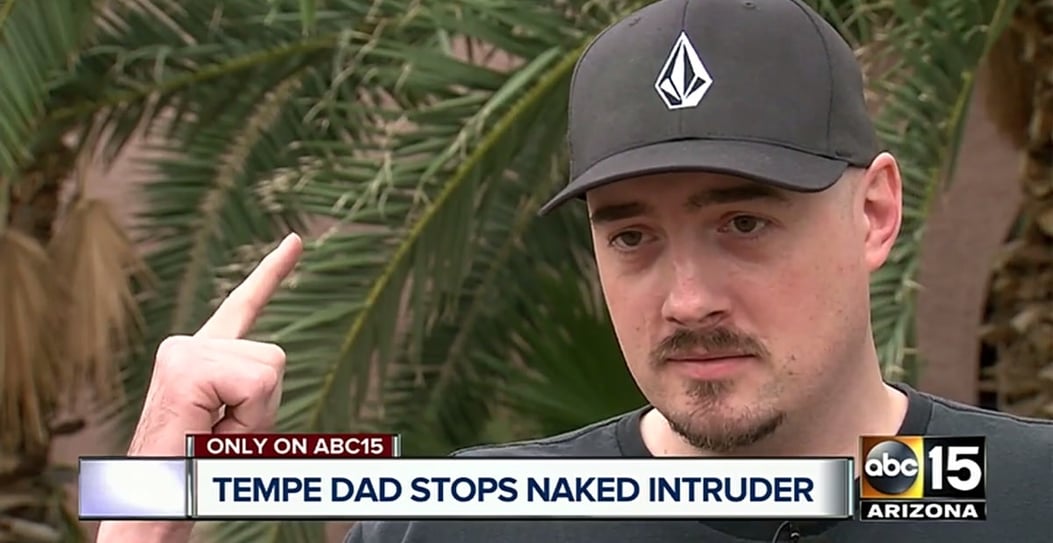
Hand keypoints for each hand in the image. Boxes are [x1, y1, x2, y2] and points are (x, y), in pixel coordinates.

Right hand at [95, 233, 302, 542]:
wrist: (154, 507)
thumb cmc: (197, 475)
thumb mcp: (238, 427)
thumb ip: (255, 392)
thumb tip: (270, 374)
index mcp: (202, 357)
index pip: (244, 305)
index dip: (273, 273)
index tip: (296, 240)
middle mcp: (187, 345)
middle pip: (275, 358)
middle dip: (264, 407)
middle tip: (222, 438)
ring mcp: (183, 352)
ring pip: (270, 371)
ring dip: (254, 417)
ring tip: (213, 438)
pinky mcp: (185, 366)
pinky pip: (256, 385)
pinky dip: (246, 421)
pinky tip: (209, 434)